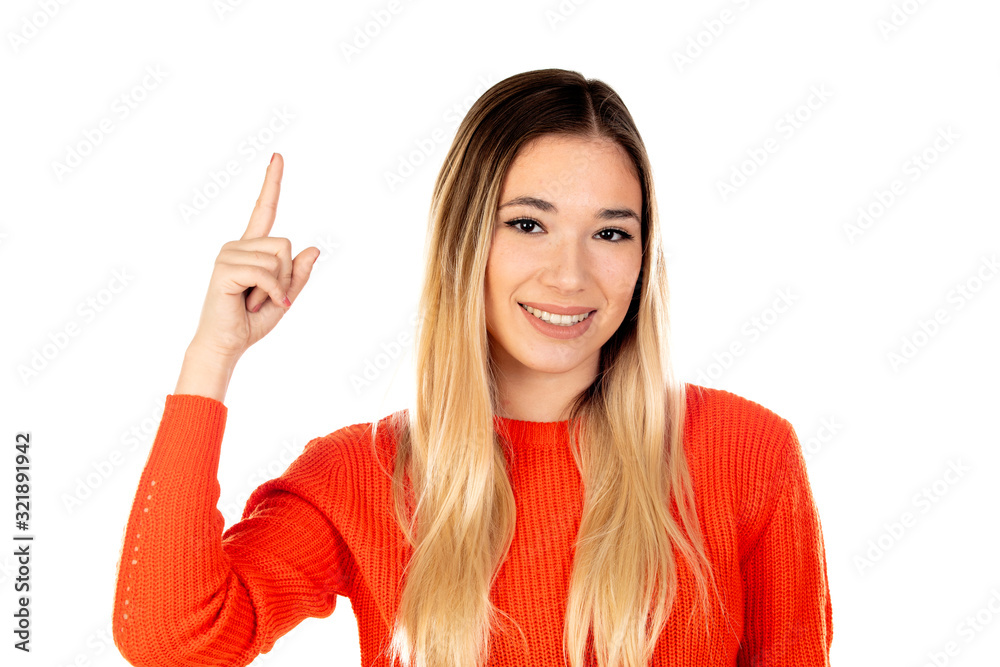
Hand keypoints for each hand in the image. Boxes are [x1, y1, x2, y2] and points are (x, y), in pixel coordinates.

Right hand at [188, 153, 318, 365]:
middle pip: (285, 244)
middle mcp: (237, 245)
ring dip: (277, 286)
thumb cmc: (251, 322)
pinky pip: (266, 272)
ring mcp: (228, 254)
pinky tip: (256, 304)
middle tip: (267, 297)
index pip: (264, 209)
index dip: (272, 182)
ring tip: (254, 300)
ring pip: (278, 258)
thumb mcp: (286, 296)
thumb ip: (299, 274)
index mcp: (251, 249)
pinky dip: (272, 292)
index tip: (277, 155)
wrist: (227, 344)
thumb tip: (313, 248)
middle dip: (287, 275)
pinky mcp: (225, 268)